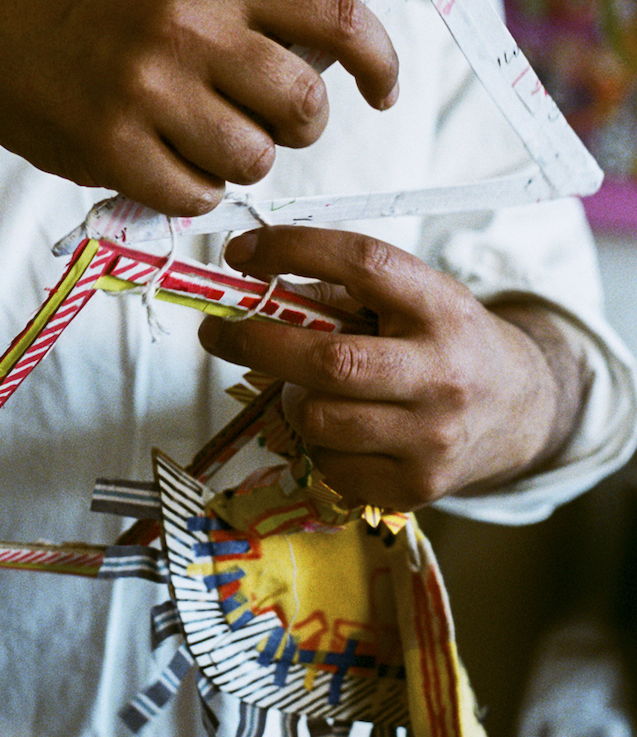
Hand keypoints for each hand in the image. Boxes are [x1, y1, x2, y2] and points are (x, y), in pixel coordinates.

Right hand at [0, 0, 397, 216]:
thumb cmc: (97, 7)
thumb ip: (261, 3)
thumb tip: (357, 13)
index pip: (336, 18)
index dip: (379, 62)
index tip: (382, 94)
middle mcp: (187, 26)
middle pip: (304, 106)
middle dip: (299, 129)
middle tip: (264, 123)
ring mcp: (147, 89)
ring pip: (255, 161)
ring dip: (241, 164)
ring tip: (201, 142)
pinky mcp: (112, 146)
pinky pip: (196, 196)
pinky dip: (192, 192)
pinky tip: (164, 164)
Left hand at [197, 227, 579, 510]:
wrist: (519, 409)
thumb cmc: (443, 341)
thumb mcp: (412, 298)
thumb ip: (340, 292)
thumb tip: (248, 286)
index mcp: (441, 307)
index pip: (364, 262)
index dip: (294, 250)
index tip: (240, 253)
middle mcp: (442, 373)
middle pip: (330, 360)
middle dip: (256, 342)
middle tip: (217, 331)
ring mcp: (431, 437)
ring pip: (318, 419)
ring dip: (293, 398)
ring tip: (309, 386)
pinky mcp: (415, 486)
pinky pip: (329, 462)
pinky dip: (319, 442)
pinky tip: (344, 426)